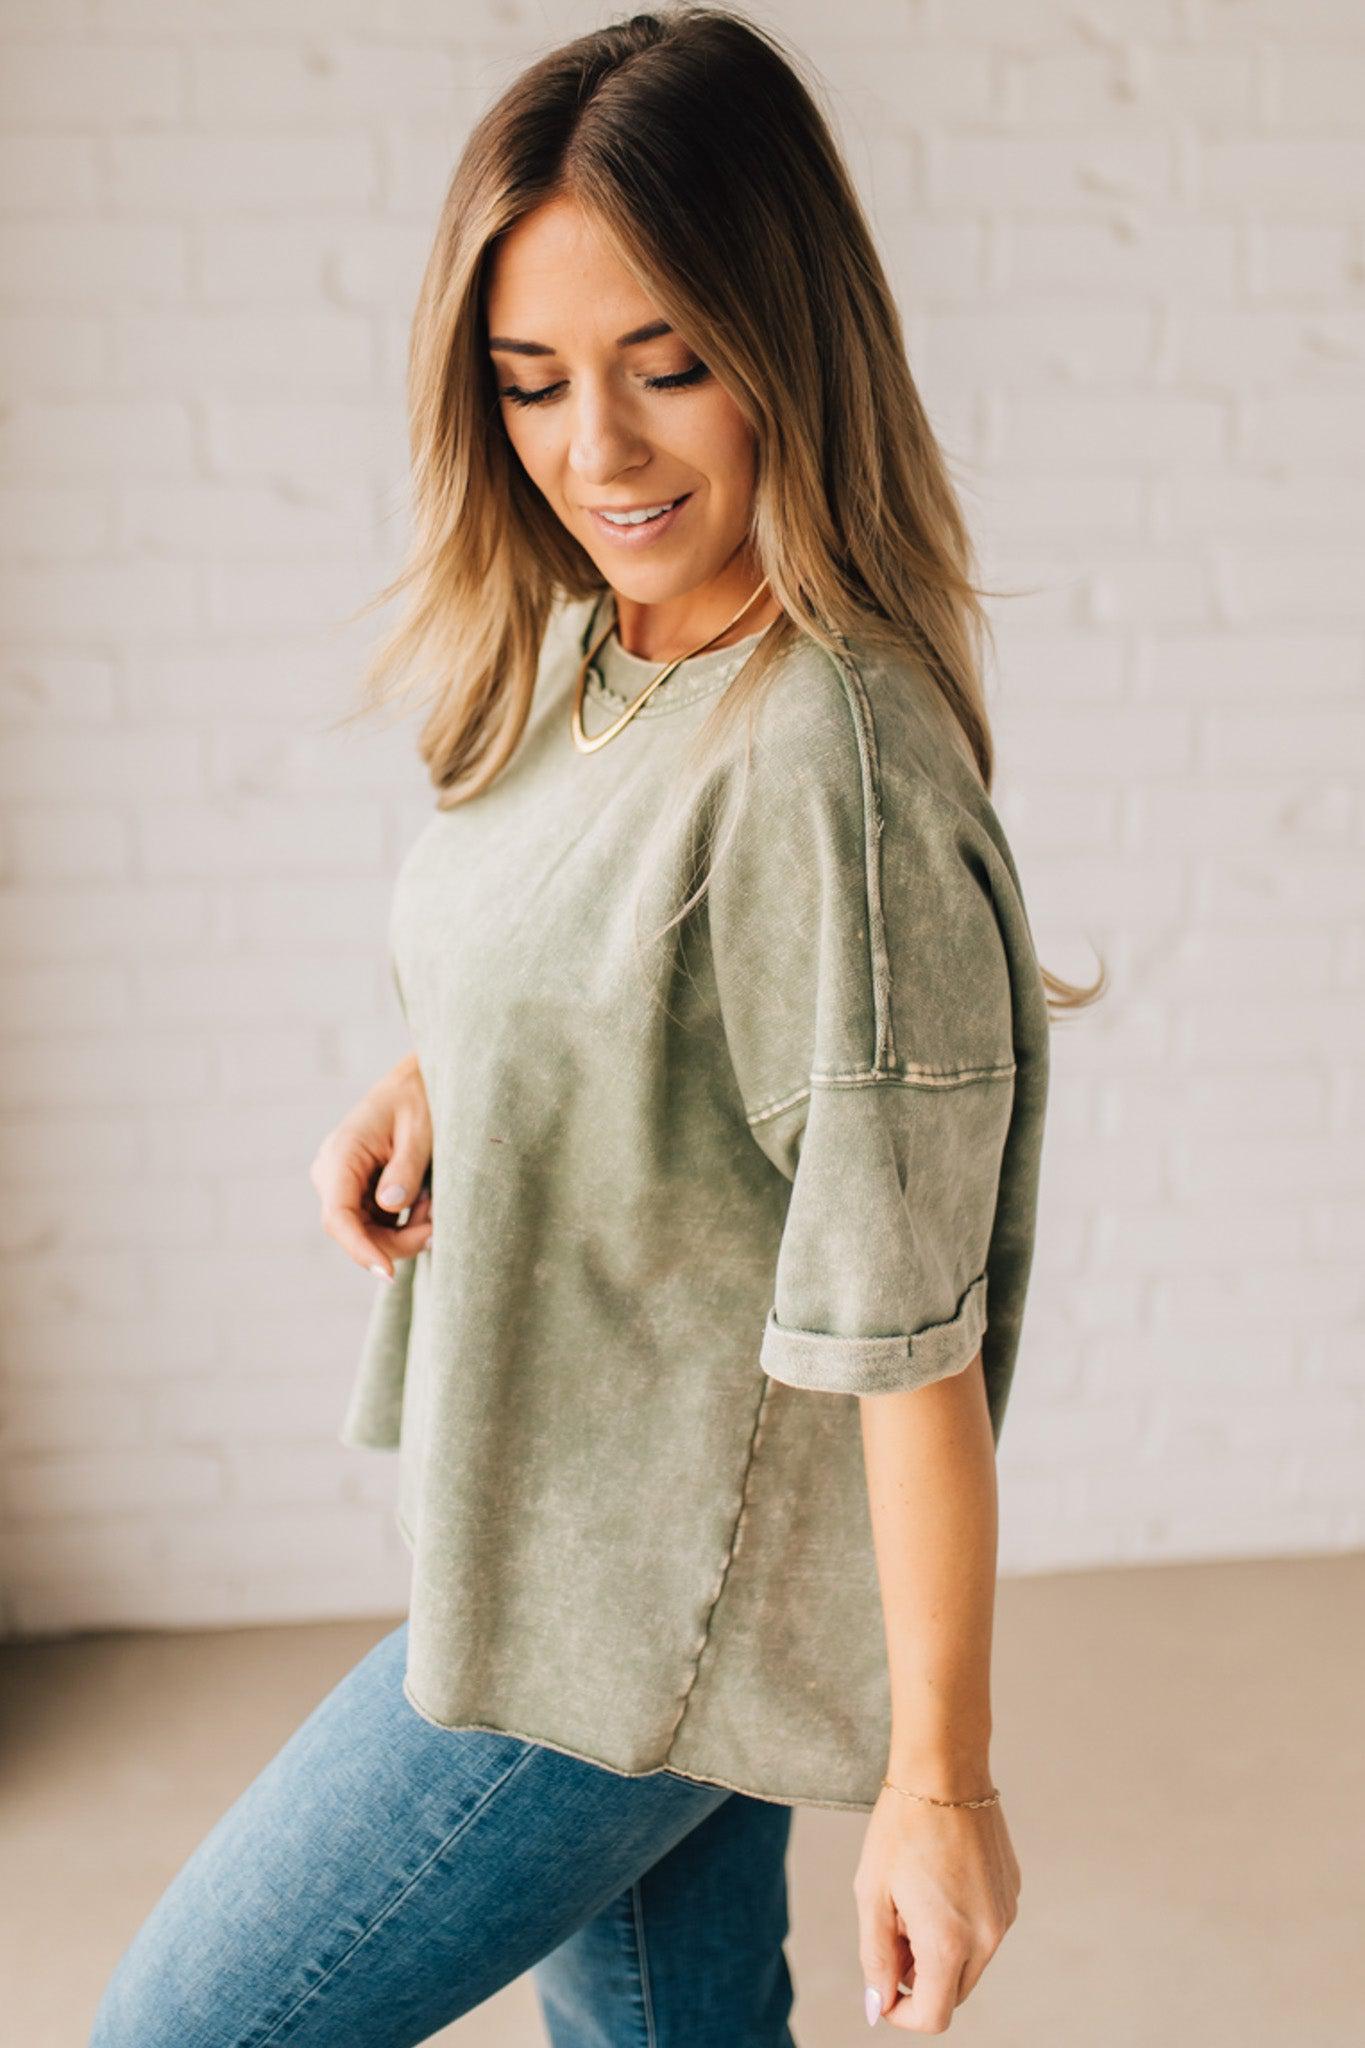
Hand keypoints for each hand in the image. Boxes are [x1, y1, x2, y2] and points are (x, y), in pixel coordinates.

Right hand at [310, 1052, 433, 1281]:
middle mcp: (332, 1171)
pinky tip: (426, 1202)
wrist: (418, 1080)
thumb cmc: (420, 1098)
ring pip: (366, 1232)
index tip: (388, 1273)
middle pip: (353, 1232)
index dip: (360, 1250)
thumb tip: (389, 1207)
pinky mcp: (358, 1190)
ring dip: (404, 1232)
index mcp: (341, 1154)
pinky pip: (375, 1223)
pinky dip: (404, 1224)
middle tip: (436, 1227)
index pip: (338, 1217)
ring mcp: (343, 1183)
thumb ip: (405, 1170)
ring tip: (434, 1203)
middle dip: (396, 1241)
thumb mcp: (420, 1132)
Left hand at [854, 1782, 1019, 2031]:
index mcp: (948, 1943)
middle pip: (952, 1992)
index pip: (933, 2016)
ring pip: (970, 1962)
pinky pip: (985, 1930)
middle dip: (919, 1977)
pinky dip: (961, 1924)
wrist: (944, 1771)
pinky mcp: (1012, 1893)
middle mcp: (987, 1937)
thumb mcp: (872, 1894)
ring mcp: (1005, 1915)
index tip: (881, 1986)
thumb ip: (876, 1957)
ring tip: (916, 1896)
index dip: (900, 2013)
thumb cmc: (900, 1829)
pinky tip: (940, 1878)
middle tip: (895, 1927)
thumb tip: (877, 2006)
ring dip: (941, 1949)